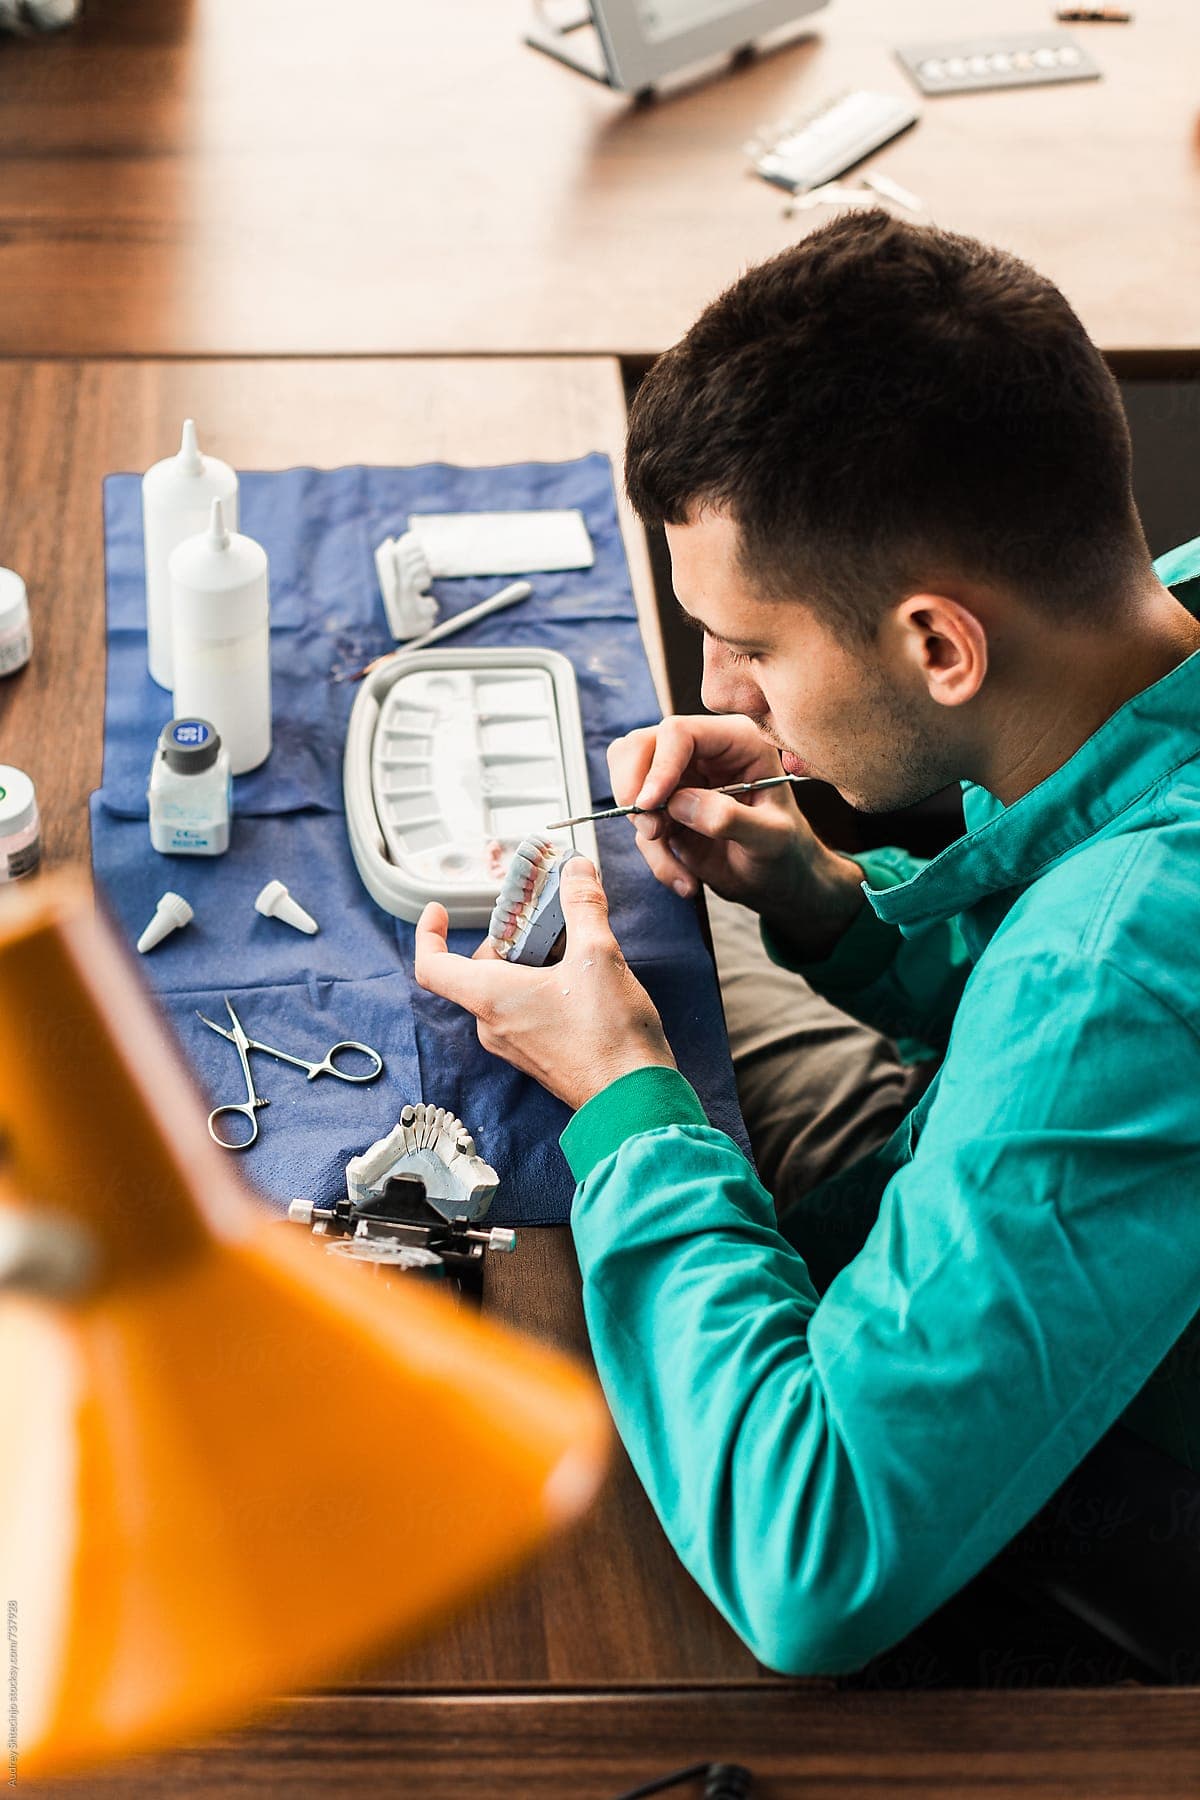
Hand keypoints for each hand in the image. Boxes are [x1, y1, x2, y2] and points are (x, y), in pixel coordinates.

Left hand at [413, 857, 675, 1112]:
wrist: (635, 1099)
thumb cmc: (610, 1036)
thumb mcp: (599, 956)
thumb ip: (584, 906)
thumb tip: (577, 870)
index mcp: (492, 998)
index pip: (432, 967)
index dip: (429, 934)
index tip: (440, 910)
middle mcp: (493, 1024)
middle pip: (480, 971)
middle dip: (510, 940)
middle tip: (547, 921)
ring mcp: (514, 1045)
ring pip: (506, 991)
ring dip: (531, 964)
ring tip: (574, 950)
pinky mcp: (537, 1057)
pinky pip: (525, 1012)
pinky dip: (542, 988)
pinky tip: (583, 982)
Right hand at [608, 714, 825, 914]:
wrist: (778, 883)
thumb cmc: (785, 853)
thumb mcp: (770, 838)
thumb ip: (730, 818)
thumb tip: (681, 803)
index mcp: (736, 742)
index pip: (678, 732)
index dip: (658, 766)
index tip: (649, 805)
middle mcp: (704, 753)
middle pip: (640, 746)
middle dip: (634, 790)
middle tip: (652, 830)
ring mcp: (681, 780)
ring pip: (630, 784)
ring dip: (643, 828)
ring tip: (673, 860)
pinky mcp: (667, 810)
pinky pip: (640, 826)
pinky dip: (656, 857)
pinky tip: (686, 880)